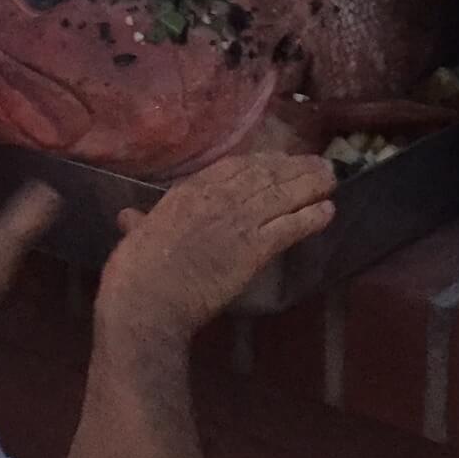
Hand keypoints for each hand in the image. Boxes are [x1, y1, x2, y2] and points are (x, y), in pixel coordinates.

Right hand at [97, 154, 335, 348]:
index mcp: (187, 193)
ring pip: (281, 195)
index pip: (234, 167)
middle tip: (318, 163)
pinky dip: (310, 218)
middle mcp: (217, 199)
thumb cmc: (134, 271)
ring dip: (309, 185)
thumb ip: (139, 222)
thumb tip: (128, 216)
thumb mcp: (136, 235)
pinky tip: (328, 211)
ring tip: (331, 179)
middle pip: (264, 175)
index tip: (280, 158)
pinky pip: (289, 228)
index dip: (262, 161)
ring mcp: (238, 222)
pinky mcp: (254, 249)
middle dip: (293, 168)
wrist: (147, 299)